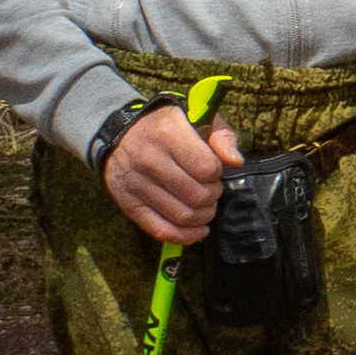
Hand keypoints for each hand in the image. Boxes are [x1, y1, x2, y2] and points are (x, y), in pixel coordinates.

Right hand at [105, 104, 242, 244]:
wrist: (120, 132)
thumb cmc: (165, 126)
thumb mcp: (196, 117)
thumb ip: (221, 136)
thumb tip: (235, 161)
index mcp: (167, 134)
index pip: (207, 169)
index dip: (217, 173)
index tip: (212, 169)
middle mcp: (149, 160)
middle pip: (197, 196)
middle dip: (213, 197)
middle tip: (211, 190)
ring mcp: (137, 185)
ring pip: (183, 217)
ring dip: (203, 217)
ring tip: (204, 206)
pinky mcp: (129, 205)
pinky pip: (162, 231)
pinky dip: (185, 236)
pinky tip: (198, 229)